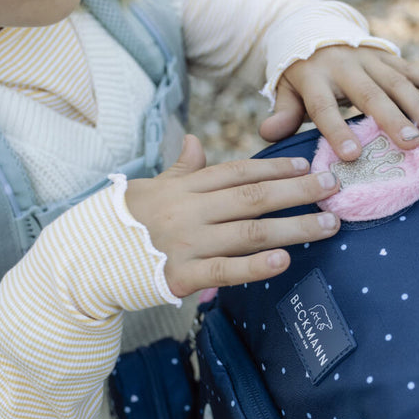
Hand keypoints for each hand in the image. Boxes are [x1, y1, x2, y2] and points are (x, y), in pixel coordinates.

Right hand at [124, 135, 340, 296]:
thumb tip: (198, 141)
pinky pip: (224, 271)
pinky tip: (284, 261)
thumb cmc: (127, 221)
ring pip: (248, 232)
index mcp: (186, 187)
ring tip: (328, 226)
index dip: (275, 168)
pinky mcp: (180, 276)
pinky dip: (255, 267)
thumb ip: (182, 168)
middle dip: (298, 192)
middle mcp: (189, 211)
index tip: (307, 164)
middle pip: (252, 198)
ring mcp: (186, 243)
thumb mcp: (153, 187)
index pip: (238, 172)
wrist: (85, 259)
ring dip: (293, 228)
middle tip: (334, 187)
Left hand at [259, 46, 418, 159]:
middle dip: (392, 119)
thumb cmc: (301, 76)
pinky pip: (409, 66)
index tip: (352, 155)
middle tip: (411, 144)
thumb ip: (282, 112)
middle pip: (369, 95)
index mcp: (315, 79)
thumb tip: (268, 133)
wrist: (314, 31)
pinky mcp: (386, 55)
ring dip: (418, 105)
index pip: (324, 108)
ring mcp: (368, 59)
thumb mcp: (285, 91)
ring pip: (395, 82)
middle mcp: (344, 66)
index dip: (336, 131)